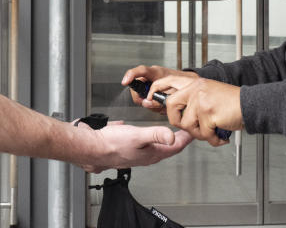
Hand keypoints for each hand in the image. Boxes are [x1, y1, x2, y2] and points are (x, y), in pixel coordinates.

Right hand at [74, 120, 192, 172]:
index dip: (186, 138)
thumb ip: (155, 135)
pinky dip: (151, 138)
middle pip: (169, 148)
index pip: (176, 147)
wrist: (91, 148)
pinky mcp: (130, 150)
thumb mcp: (137, 135)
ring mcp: (138, 154)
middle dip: (179, 139)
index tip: (194, 131)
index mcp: (152, 154)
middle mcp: (147, 156)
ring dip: (166, 139)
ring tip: (173, 131)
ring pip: (158, 147)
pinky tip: (149, 133)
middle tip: (187, 130)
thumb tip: (173, 136)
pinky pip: (146, 145)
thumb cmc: (111, 144)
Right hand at [121, 65, 198, 111]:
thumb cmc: (184, 84)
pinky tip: (161, 105)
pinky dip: (153, 105)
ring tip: (161, 104)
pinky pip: (146, 100)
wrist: (190, 84)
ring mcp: (150, 83)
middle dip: (142, 98)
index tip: (125, 81)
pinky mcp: (151, 90)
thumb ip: (160, 97)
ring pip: (141, 96)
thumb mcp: (173, 92)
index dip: (131, 75)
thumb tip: (146, 103)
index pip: (141, 71)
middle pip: (136, 87)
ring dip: (150, 103)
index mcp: (156, 73)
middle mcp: (151, 77)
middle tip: (150, 103)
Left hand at [154, 75, 242, 146]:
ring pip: (187, 124)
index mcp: (194, 83)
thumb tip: (177, 114)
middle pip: (170, 106)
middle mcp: (195, 89)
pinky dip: (213, 139)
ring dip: (199, 133)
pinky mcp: (208, 113)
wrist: (251, 104)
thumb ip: (192, 100)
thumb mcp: (208, 93)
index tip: (149, 99)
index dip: (155, 90)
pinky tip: (220, 136)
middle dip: (176, 120)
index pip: (167, 81)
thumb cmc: (232, 103)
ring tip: (212, 131)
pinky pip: (203, 133)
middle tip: (191, 126)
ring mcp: (201, 100)